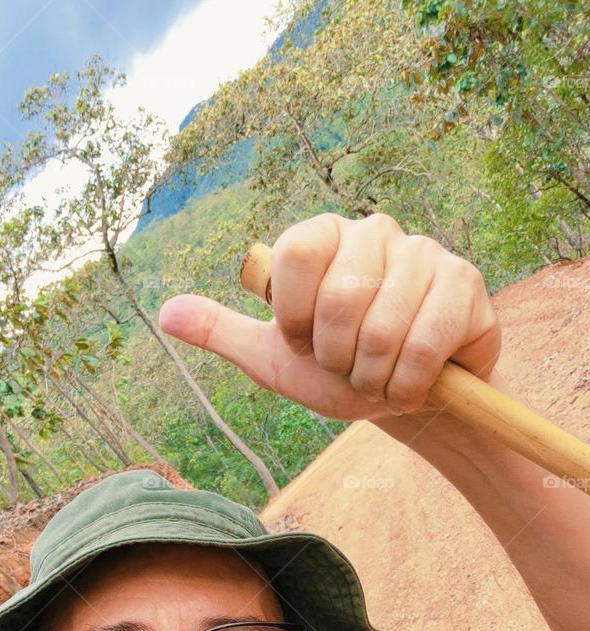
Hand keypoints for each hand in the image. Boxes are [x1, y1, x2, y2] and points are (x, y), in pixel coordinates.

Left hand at [158, 212, 500, 422]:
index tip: (306, 345)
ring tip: (380, 376)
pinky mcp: (464, 284)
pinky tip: (412, 384)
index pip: (294, 254)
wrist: (407, 398)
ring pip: (383, 327)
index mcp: (323, 237)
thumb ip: (225, 333)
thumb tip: (165, 313)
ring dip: (374, 376)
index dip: (295, 318)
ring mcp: (425, 254)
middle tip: (348, 368)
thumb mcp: (275, 359)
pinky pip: (425, 343)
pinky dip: (409, 383)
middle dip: (337, 358)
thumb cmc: (340, 371)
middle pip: (340, 297)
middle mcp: (374, 232)